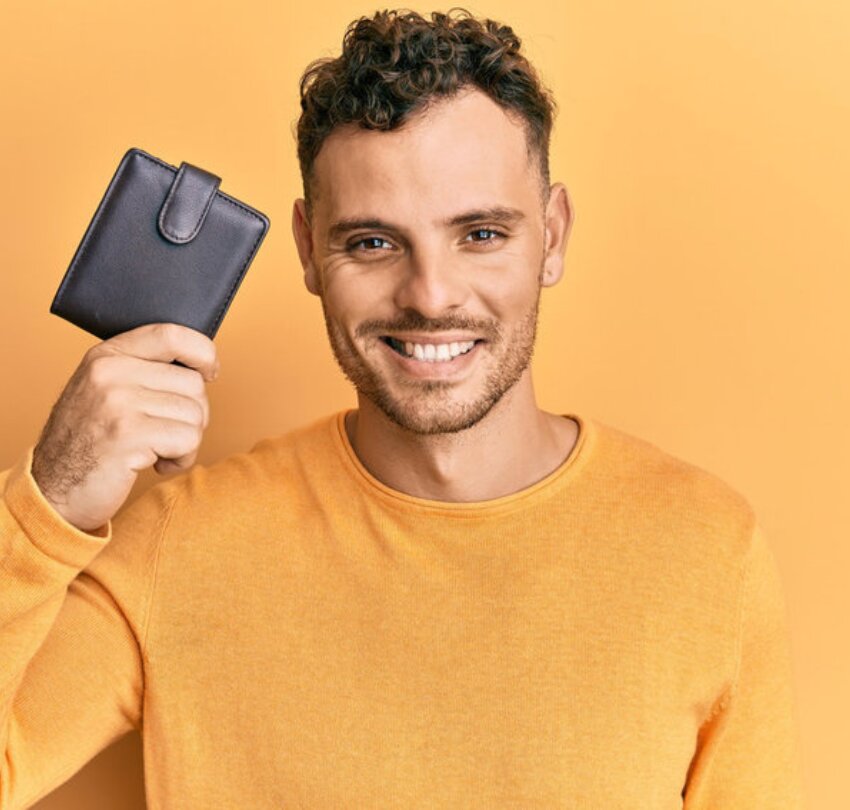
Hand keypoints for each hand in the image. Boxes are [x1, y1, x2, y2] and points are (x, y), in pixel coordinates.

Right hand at [31, 322, 217, 531]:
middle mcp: (110, 372)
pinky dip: (181, 459)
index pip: (172, 334)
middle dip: (193, 415)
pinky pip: (188, 440)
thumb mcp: (107, 391)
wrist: (53, 489)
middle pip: (194, 384)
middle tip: (166, 433)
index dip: (203, 352)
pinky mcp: (128, 434)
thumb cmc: (90, 443)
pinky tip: (157, 464)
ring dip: (186, 441)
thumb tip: (203, 366)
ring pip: (195, 414)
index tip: (210, 371)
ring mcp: (117, 402)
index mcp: (107, 355)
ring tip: (156, 450)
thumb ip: (144, 371)